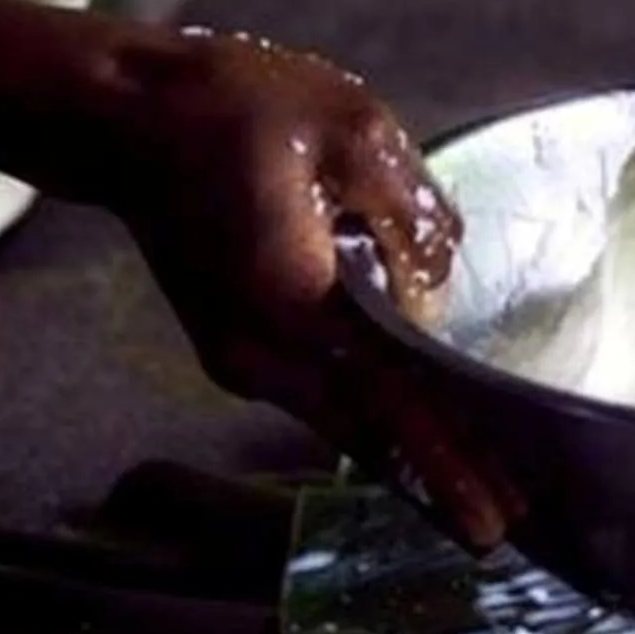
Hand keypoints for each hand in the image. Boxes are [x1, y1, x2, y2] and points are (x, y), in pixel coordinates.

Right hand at [98, 29, 514, 548]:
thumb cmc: (235, 108)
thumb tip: (436, 292)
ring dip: (410, 450)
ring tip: (485, 485)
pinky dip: (373, 417)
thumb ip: (410, 213)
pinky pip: (321, 393)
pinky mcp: (238, 344)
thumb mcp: (351, 129)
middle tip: (510, 525)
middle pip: (367, 429)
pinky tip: (422, 426)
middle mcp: (259, 352)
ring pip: (344, 418)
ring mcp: (240, 357)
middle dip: (440, 477)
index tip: (496, 518)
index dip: (447, 456)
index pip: (387, 396)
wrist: (124, 119)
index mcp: (290, 300)